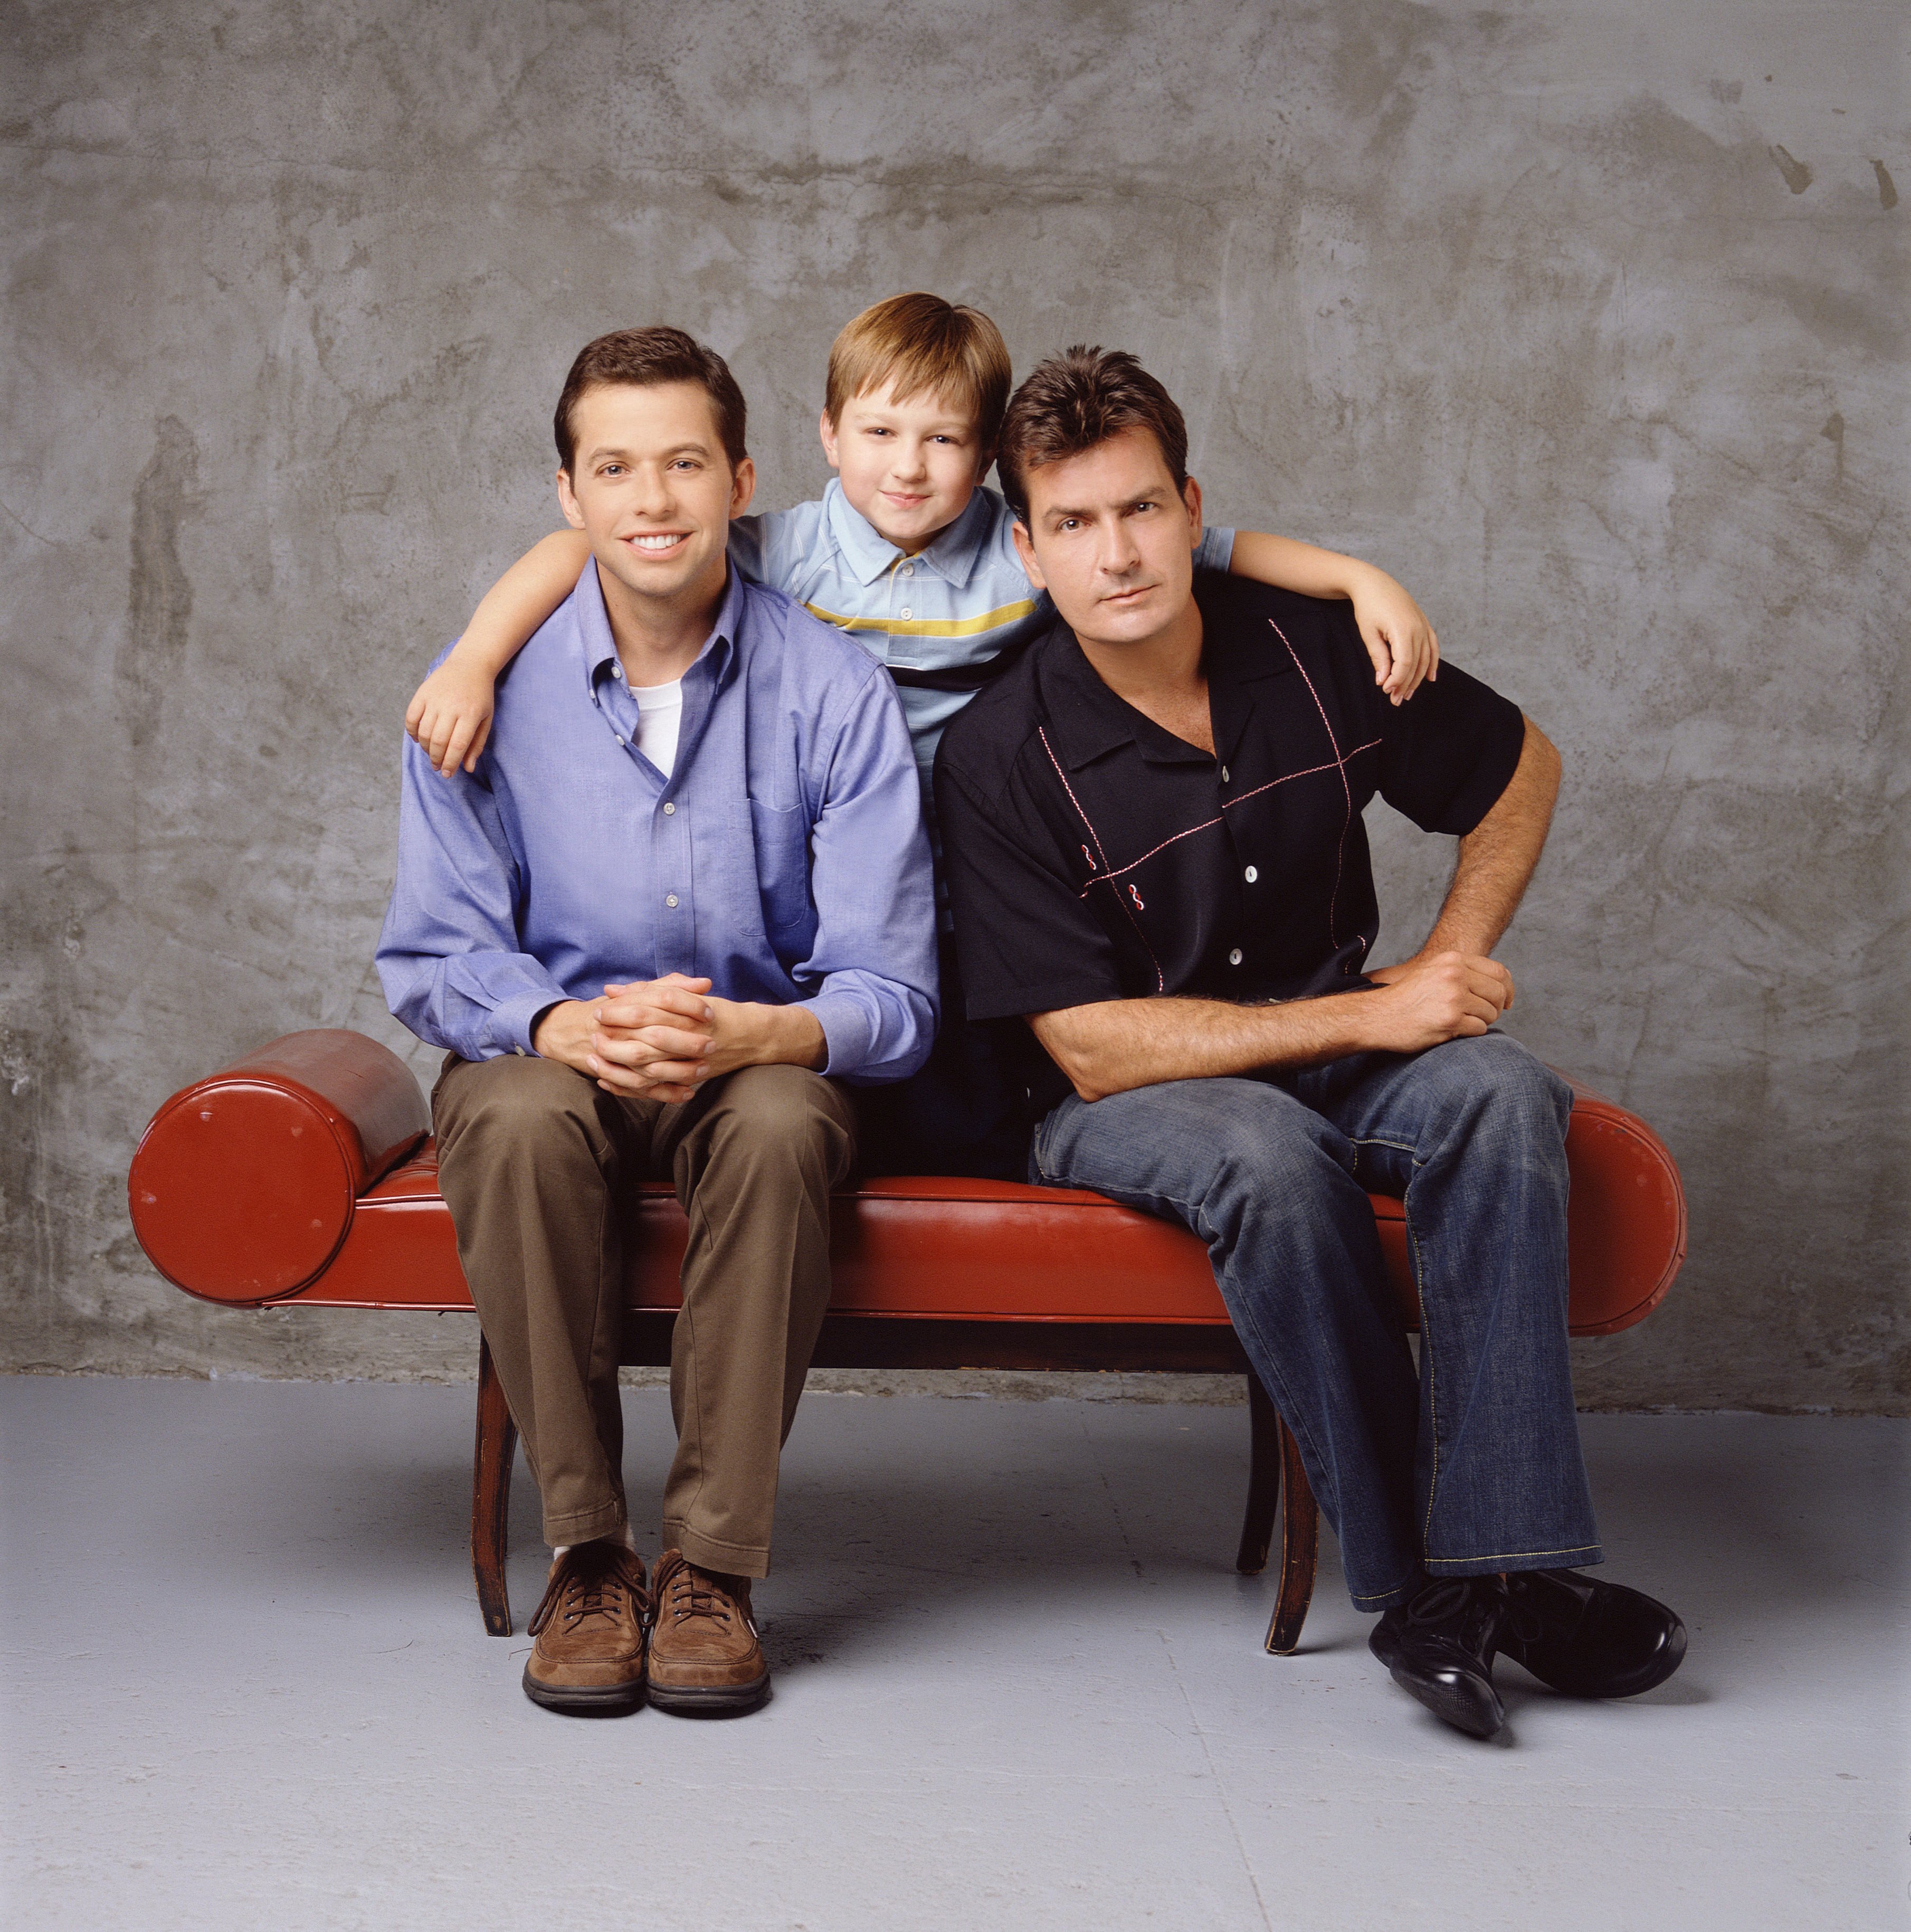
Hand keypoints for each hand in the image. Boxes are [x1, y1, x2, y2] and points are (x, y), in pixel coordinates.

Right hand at [405, 659, 498, 775]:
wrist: (470, 665)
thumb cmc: (480, 696)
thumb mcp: (486, 719)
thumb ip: (477, 744)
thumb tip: (468, 769)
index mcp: (470, 714)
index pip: (457, 745)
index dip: (451, 763)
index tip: (447, 774)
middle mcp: (451, 706)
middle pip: (439, 741)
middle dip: (437, 759)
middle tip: (438, 767)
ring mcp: (434, 699)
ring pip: (424, 732)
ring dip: (426, 748)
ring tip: (432, 754)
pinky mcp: (422, 693)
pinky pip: (411, 718)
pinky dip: (412, 732)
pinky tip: (418, 739)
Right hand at [534, 976, 714, 1102]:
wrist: (572, 1031)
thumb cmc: (614, 1010)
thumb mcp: (639, 993)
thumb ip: (671, 986)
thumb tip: (706, 983)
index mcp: (628, 1004)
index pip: (662, 999)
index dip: (689, 1005)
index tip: (710, 1012)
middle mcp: (620, 1029)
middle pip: (656, 1036)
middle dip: (686, 1042)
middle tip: (712, 1044)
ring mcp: (616, 1055)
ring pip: (648, 1067)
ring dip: (679, 1071)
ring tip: (703, 1069)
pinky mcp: (617, 1075)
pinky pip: (641, 1089)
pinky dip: (666, 1093)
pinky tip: (688, 1092)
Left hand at [1346, 568, 1439, 706]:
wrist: (1373, 582)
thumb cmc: (1367, 607)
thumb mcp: (1369, 633)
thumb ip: (1379, 658)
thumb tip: (1383, 681)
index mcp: (1403, 629)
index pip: (1405, 663)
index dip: (1397, 680)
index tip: (1385, 691)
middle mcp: (1418, 627)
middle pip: (1417, 664)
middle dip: (1406, 684)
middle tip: (1394, 701)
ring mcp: (1423, 625)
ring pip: (1426, 658)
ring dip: (1417, 679)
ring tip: (1406, 695)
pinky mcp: (1424, 623)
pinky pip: (1433, 646)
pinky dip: (1433, 663)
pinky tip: (1430, 678)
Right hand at [1362, 950, 1512, 1051]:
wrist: (1378, 1016)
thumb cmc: (1405, 998)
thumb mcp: (1433, 972)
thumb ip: (1462, 972)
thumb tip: (1500, 983)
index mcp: (1452, 960)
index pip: (1498, 971)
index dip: (1507, 988)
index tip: (1507, 1002)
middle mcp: (1455, 975)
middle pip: (1497, 993)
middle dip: (1494, 1008)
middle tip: (1480, 1016)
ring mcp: (1454, 997)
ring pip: (1490, 1013)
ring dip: (1480, 1022)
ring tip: (1458, 1023)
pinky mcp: (1451, 1020)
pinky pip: (1479, 1029)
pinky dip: (1470, 1033)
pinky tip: (1451, 1030)